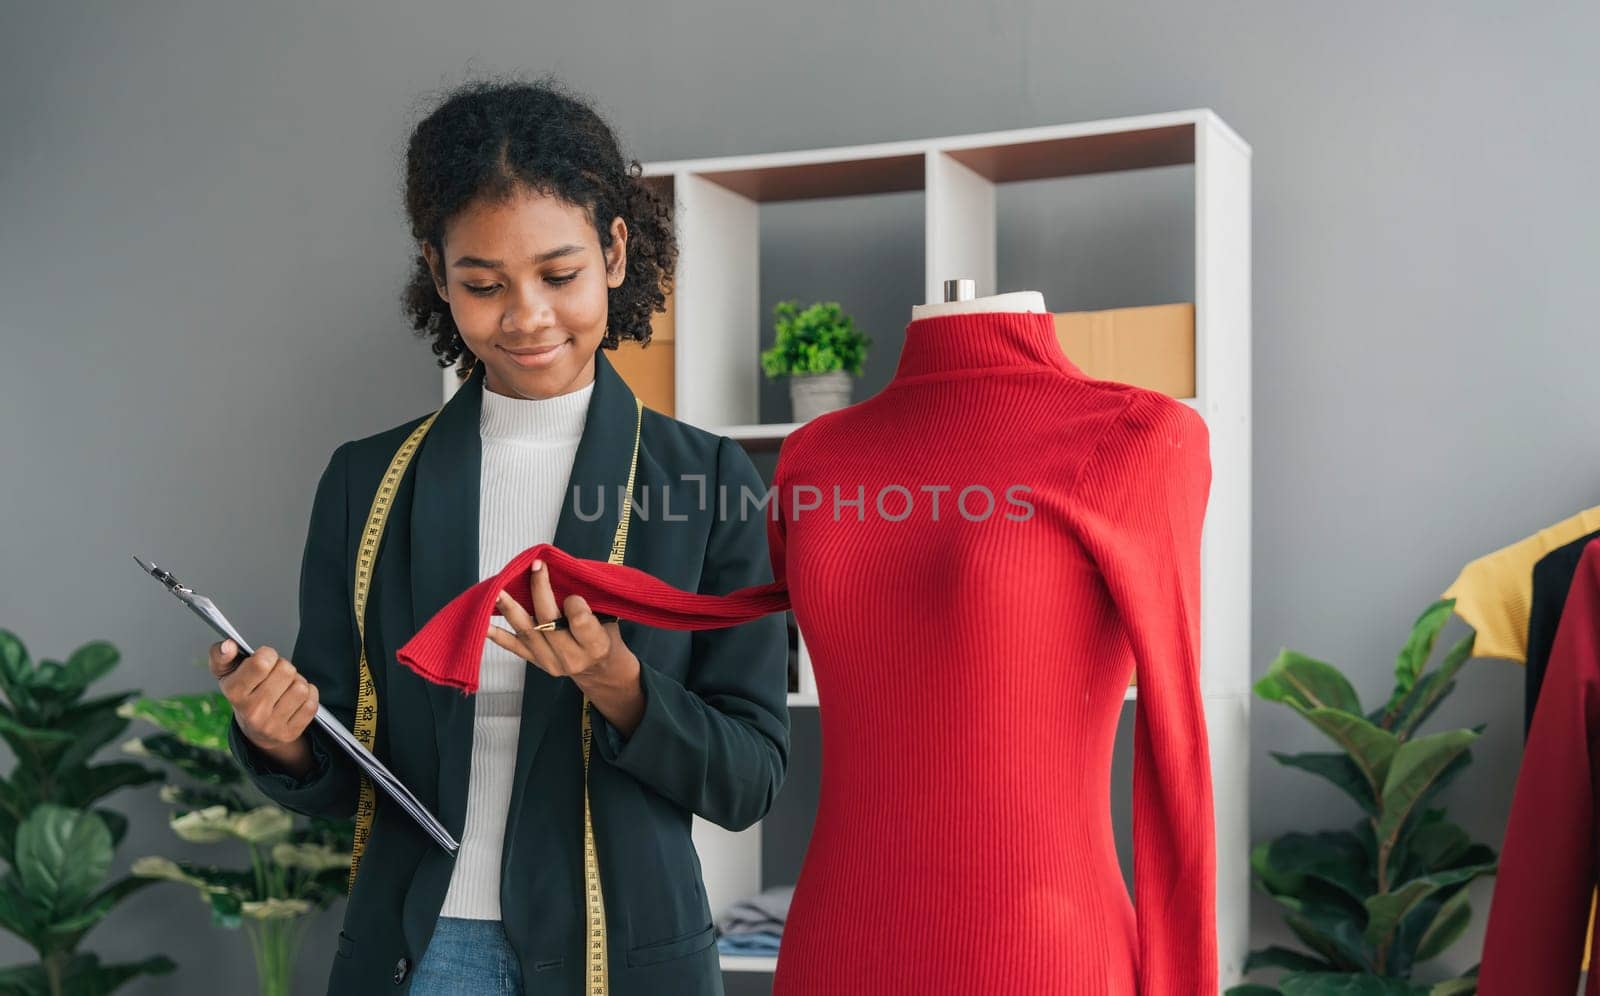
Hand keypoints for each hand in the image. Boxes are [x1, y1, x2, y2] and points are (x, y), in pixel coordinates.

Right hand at [210, 640, 316, 776]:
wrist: (255, 730)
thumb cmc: (243, 694)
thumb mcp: (226, 673)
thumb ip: (221, 654)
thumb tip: (228, 645)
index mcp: (235, 693)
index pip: (261, 663)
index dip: (268, 654)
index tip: (264, 659)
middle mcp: (253, 711)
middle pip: (286, 671)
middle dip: (284, 667)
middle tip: (275, 675)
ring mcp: (272, 725)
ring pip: (301, 688)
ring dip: (297, 683)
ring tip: (285, 688)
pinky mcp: (291, 733)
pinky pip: (312, 703)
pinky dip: (308, 696)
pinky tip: (294, 700)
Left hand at [488, 558, 645, 736]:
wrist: (600, 669)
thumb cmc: (606, 636)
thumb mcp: (610, 619)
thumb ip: (591, 603)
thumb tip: (565, 574)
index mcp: (595, 645)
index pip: (579, 620)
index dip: (574, 601)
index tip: (574, 593)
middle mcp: (571, 657)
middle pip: (548, 621)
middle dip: (539, 591)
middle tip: (535, 566)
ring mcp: (550, 661)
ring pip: (527, 631)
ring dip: (511, 609)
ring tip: (498, 591)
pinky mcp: (536, 662)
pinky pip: (514, 647)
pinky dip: (497, 635)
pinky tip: (483, 624)